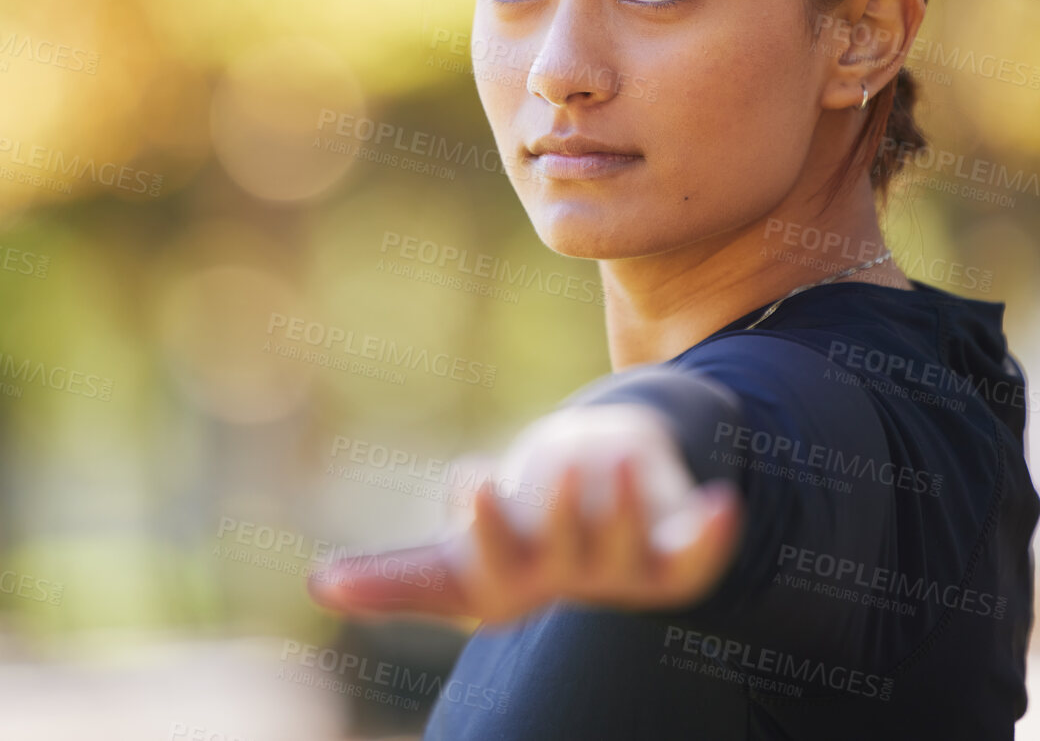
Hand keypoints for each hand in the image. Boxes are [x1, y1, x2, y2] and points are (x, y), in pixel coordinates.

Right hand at [306, 405, 743, 624]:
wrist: (598, 533)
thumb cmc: (514, 541)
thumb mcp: (456, 564)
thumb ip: (396, 579)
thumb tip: (315, 585)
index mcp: (509, 584)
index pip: (489, 567)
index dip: (484, 527)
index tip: (471, 477)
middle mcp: (567, 581)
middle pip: (564, 555)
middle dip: (561, 514)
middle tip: (562, 464)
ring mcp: (623, 573)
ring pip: (627, 548)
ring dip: (623, 504)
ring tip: (613, 454)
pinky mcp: (674, 562)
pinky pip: (698, 557)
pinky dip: (713, 535)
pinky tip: (723, 503)